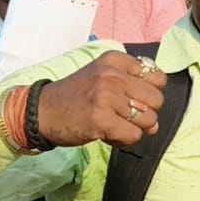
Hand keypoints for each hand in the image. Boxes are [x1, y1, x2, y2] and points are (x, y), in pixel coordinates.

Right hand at [34, 51, 167, 147]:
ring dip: (135, 128)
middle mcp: (112, 75)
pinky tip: (109, 134)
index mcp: (114, 60)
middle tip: (124, 116)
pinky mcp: (101, 120)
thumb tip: (156, 121)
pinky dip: (125, 139)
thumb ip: (132, 86)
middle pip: (157, 100)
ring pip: (149, 119)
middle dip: (146, 113)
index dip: (149, 93)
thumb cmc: (76, 96)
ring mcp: (106, 97)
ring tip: (115, 124)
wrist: (41, 112)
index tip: (131, 98)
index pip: (158, 78)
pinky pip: (134, 135)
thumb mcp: (102, 75)